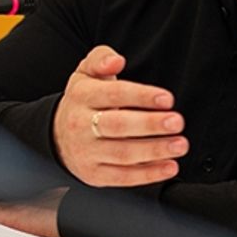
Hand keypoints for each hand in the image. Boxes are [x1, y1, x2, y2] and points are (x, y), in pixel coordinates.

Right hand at [52, 45, 186, 186]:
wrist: (57, 135)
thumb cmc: (82, 101)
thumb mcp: (86, 73)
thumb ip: (101, 59)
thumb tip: (116, 61)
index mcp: (82, 96)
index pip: (114, 94)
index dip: (141, 96)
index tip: (167, 99)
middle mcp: (81, 125)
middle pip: (117, 125)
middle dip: (149, 124)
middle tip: (176, 122)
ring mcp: (87, 152)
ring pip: (122, 154)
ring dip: (154, 151)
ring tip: (179, 144)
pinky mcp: (94, 175)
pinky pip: (123, 177)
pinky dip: (148, 175)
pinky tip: (169, 166)